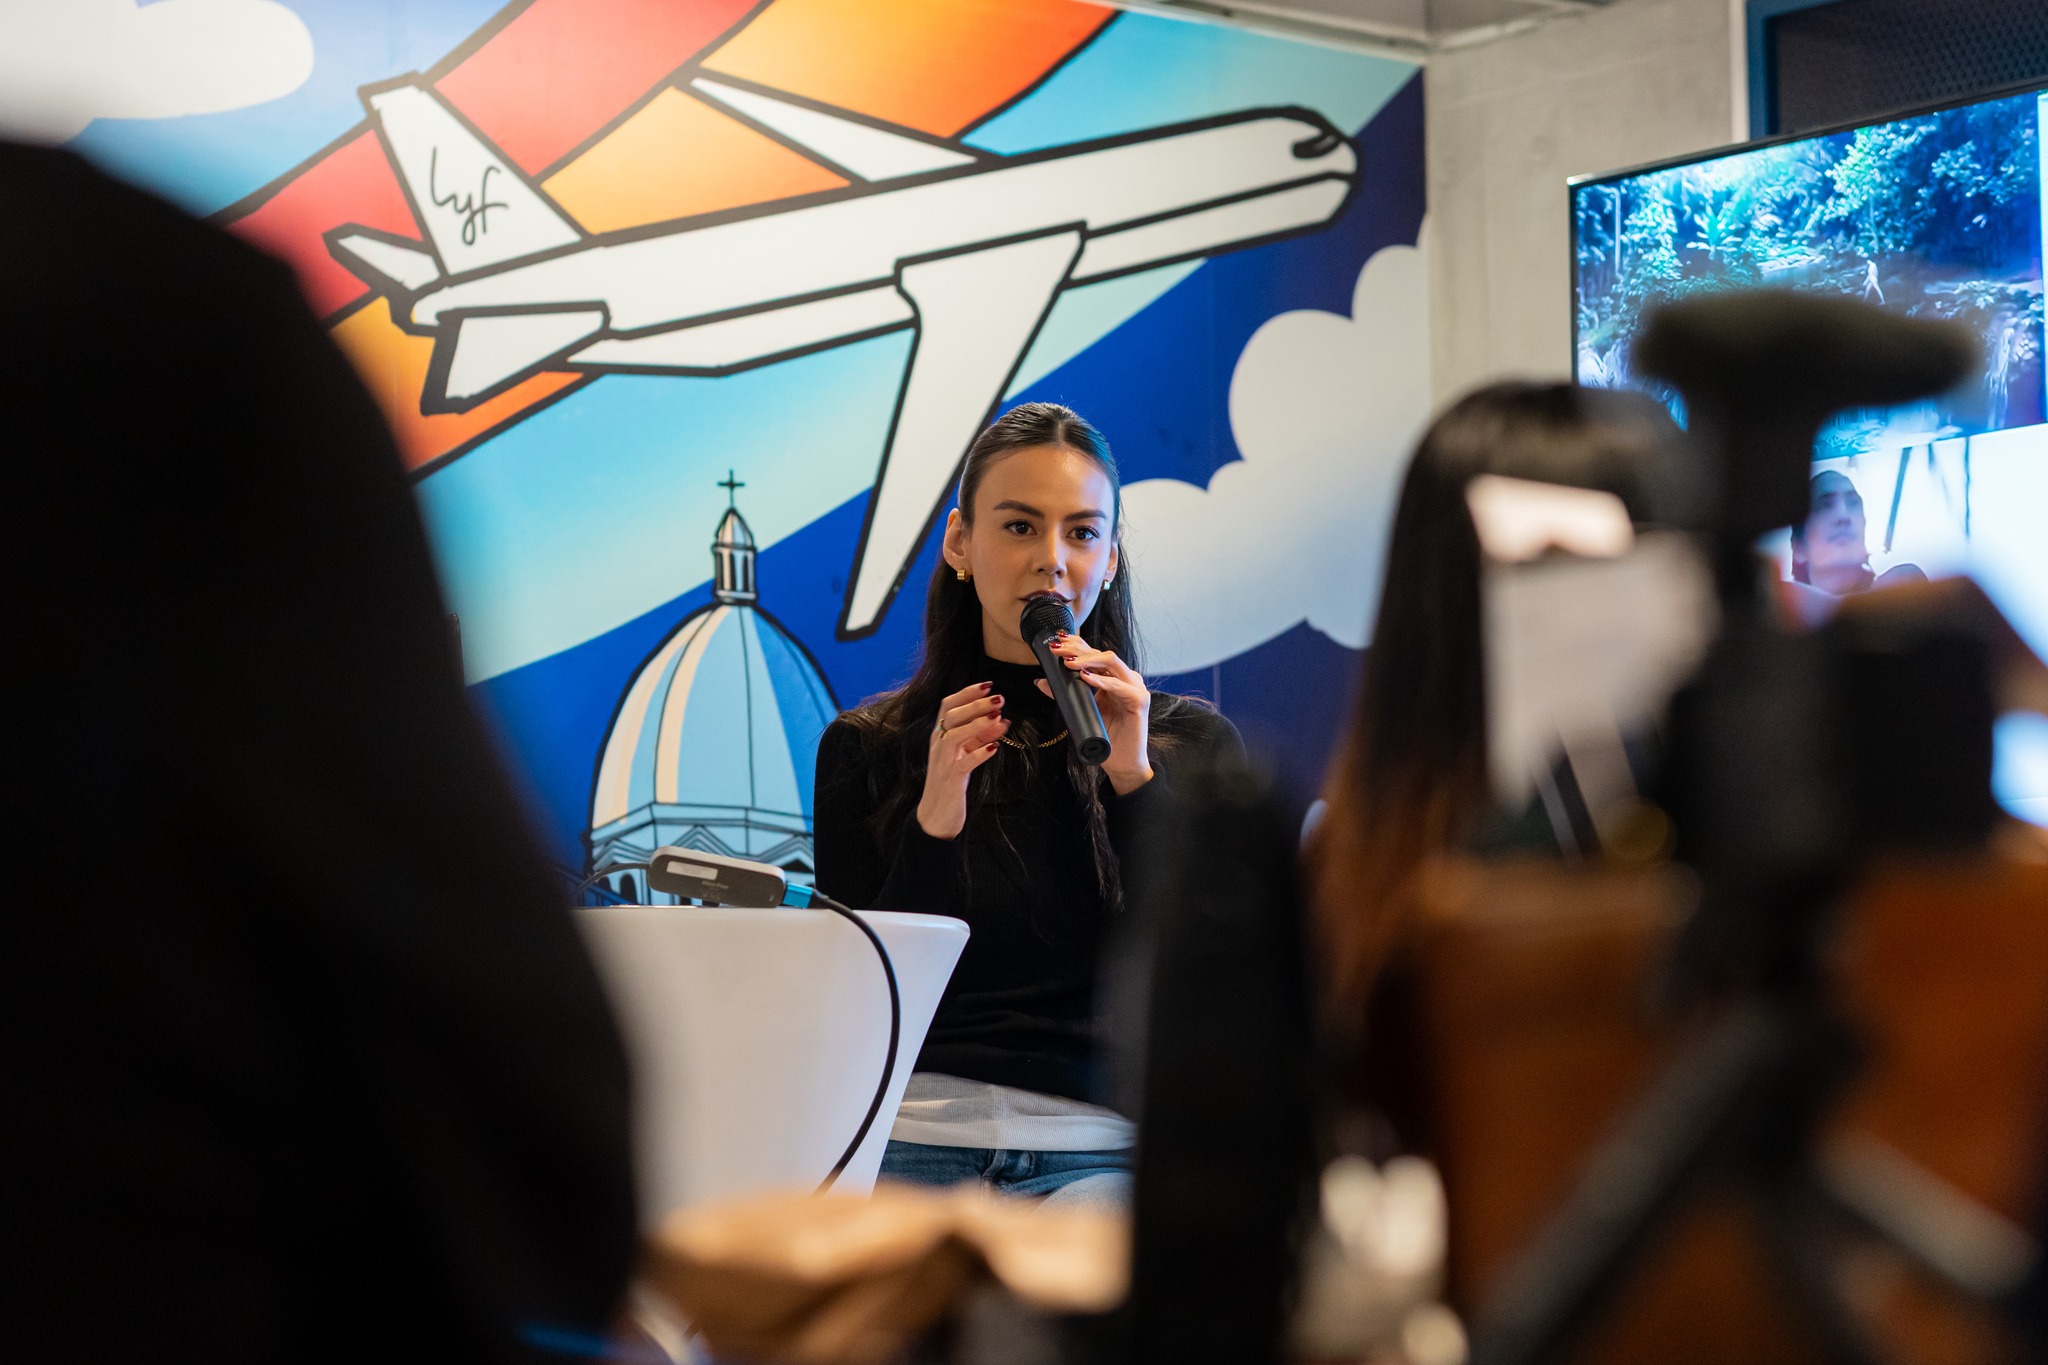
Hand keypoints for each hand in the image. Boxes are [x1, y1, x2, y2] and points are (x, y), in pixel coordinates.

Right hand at [917, 682, 1005, 838]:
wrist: (936, 815)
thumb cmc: (951, 781)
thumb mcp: (964, 753)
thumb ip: (979, 736)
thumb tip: (1001, 719)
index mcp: (940, 735)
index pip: (948, 705)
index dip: (967, 692)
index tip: (988, 684)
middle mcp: (938, 744)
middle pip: (952, 715)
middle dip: (976, 704)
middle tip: (999, 698)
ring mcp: (943, 761)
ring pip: (956, 735)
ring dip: (978, 724)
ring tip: (999, 717)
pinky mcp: (951, 779)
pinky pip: (964, 763)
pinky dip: (980, 753)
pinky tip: (995, 747)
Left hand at [1041, 634, 1152, 794]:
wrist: (1122, 763)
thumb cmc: (1105, 736)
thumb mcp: (1081, 710)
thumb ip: (1065, 694)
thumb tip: (1041, 681)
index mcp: (1113, 677)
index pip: (1094, 653)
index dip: (1076, 644)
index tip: (1056, 642)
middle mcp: (1126, 677)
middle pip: (1101, 653)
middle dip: (1077, 649)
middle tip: (1057, 650)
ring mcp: (1134, 687)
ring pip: (1111, 662)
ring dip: (1087, 660)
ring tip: (1068, 662)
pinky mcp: (1139, 700)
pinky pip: (1119, 686)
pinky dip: (1102, 680)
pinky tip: (1086, 678)